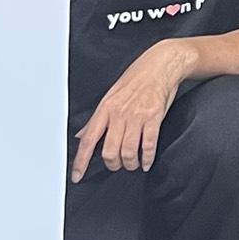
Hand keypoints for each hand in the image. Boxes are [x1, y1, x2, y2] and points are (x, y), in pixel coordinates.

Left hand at [72, 41, 190, 178]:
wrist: (161, 63)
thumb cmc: (137, 77)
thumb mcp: (111, 95)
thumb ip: (97, 119)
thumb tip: (81, 136)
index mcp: (105, 108)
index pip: (88, 140)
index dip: (81, 161)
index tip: (77, 175)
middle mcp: (119, 113)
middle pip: (109, 152)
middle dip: (113, 165)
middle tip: (117, 165)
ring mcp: (137, 116)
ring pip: (128, 152)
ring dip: (130, 164)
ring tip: (132, 163)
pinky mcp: (154, 117)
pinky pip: (148, 145)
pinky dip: (147, 159)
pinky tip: (146, 162)